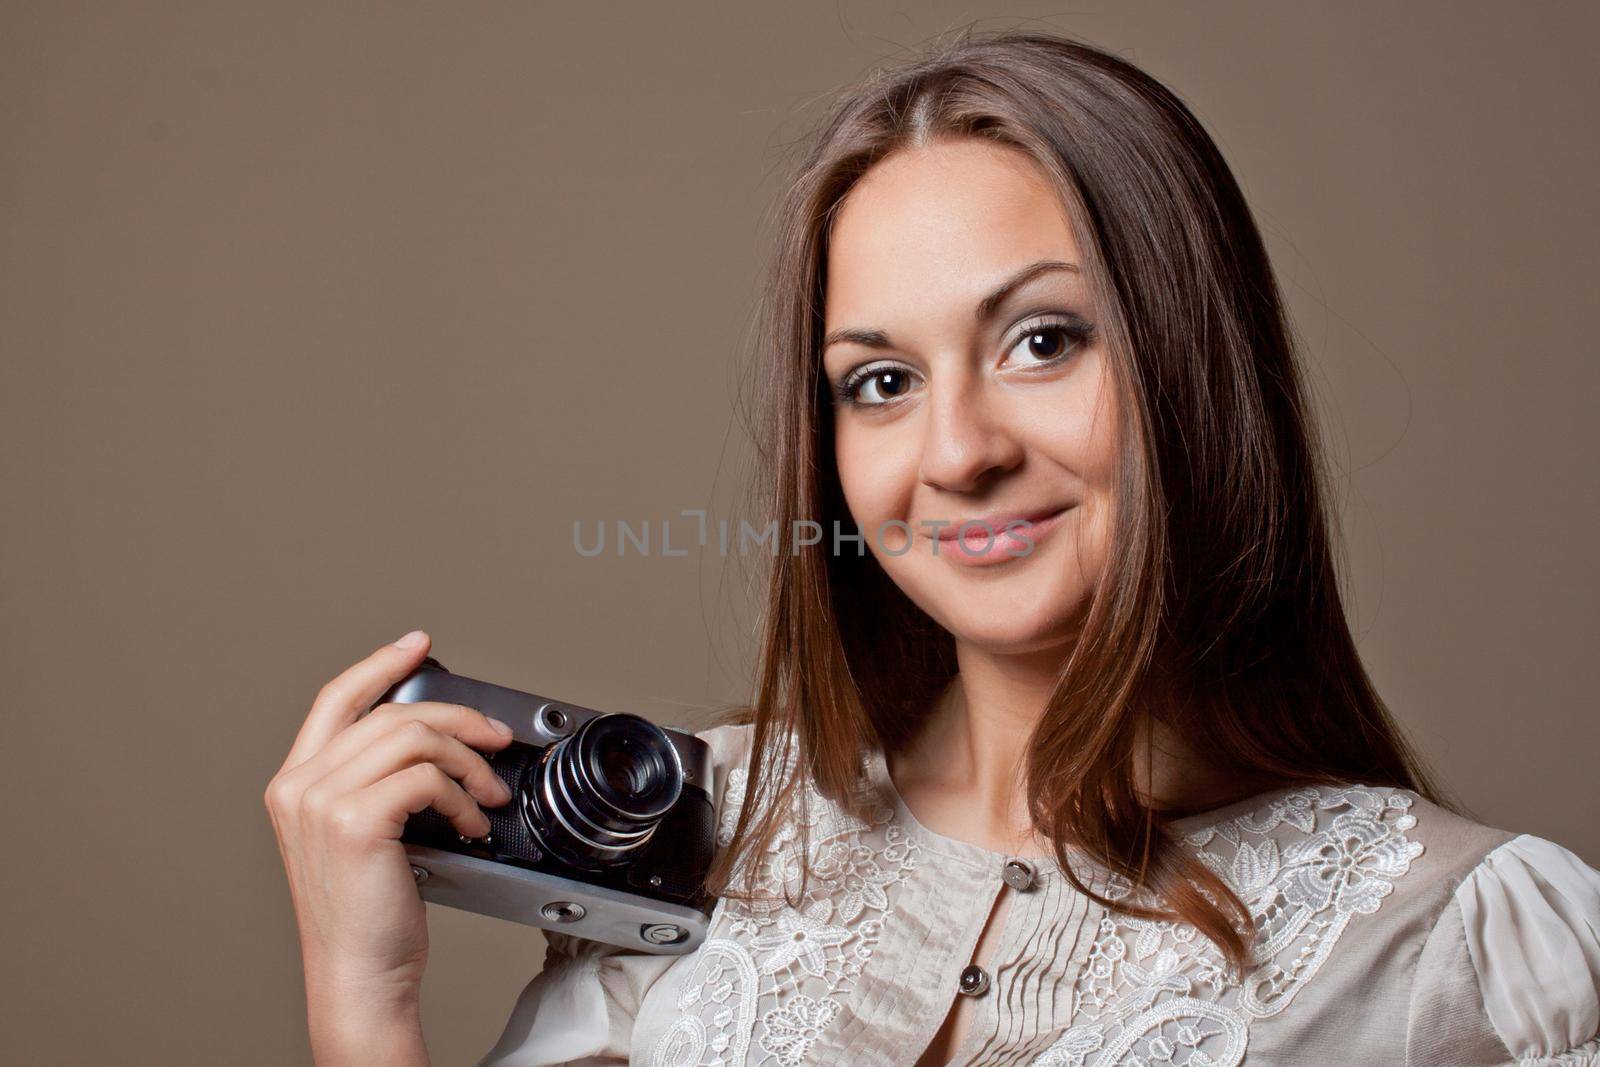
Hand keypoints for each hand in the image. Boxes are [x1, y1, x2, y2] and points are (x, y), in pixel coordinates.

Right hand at [264, 630, 515, 1058]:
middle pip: (392, 714)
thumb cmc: (367, 914)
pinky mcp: (356, 821)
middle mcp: (299, 786)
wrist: (359, 974)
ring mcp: (322, 801)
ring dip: (469, 762)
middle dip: (458, 719)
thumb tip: (441, 743)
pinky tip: (473, 824)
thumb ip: (378, 783)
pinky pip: (428, 777)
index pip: (336, 698)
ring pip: (415, 737)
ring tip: (489, 794)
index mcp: (294, 783)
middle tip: (496, 739)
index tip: (419, 645)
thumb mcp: (364, 834)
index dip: (381, 663)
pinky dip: (464, 796)